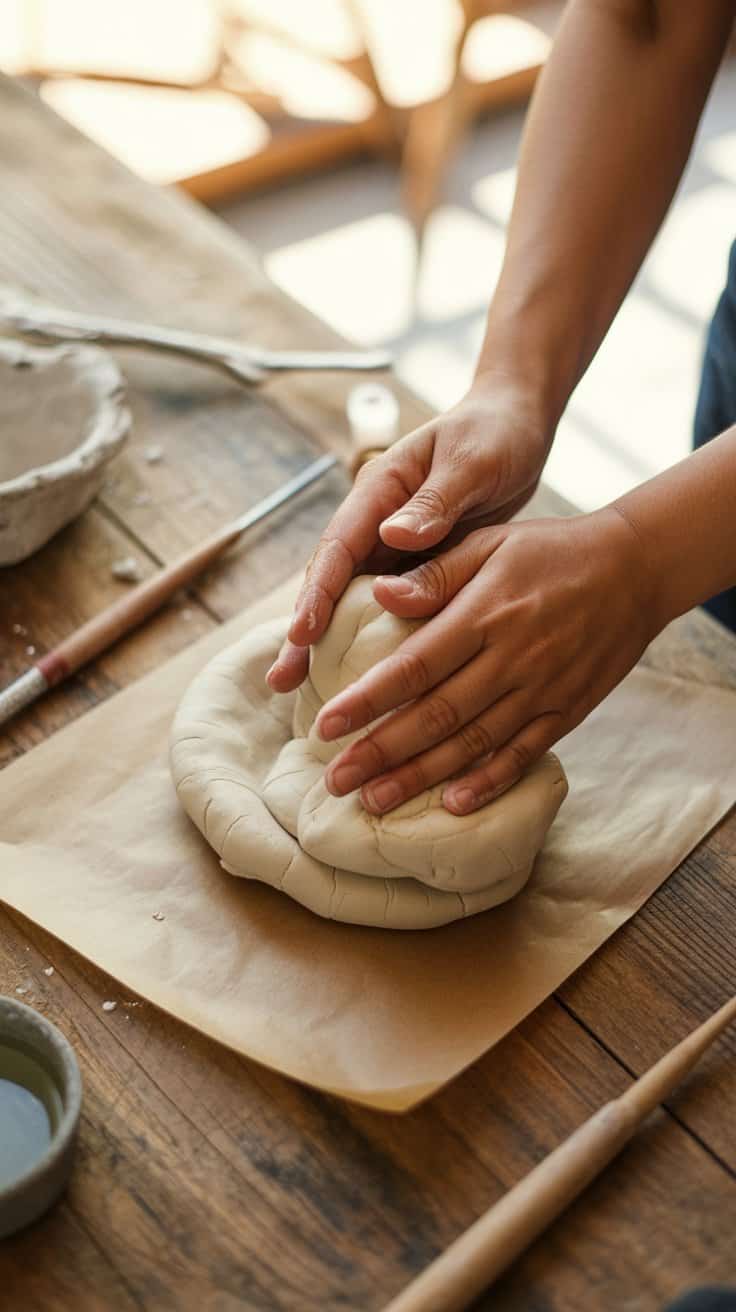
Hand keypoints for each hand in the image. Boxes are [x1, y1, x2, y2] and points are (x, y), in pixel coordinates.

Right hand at [267, 376, 552, 691]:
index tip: (302, 633)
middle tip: (282, 680)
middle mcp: (376, 522)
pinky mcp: (416, 565)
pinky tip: (363, 680)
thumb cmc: (494, 435)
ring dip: (327, 644)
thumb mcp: (471, 462)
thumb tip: (393, 535)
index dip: (317, 592)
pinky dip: (371, 641)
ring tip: (300, 691)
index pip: (338, 547)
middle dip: (304, 632)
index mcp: (381, 490)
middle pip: (331, 583)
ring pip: (352, 602)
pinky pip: (387, 608)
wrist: (516, 427)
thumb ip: (436, 500)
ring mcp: (392, 546)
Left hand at [312, 507, 656, 814]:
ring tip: (375, 801)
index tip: (325, 725)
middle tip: (336, 780)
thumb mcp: (490, 543)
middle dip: (380, 752)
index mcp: (484, 614)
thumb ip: (434, 574)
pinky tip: (452, 805)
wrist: (636, 568)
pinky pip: (523, 754)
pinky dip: (488, 782)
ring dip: (420, 777)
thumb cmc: (550, 550)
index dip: (367, 700)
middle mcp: (511, 658)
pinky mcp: (566, 710)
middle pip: (435, 715)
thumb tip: (379, 595)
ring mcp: (541, 689)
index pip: (413, 665)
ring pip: (472, 744)